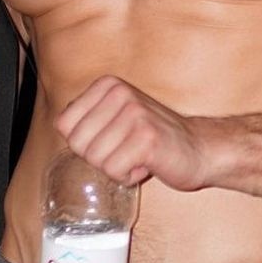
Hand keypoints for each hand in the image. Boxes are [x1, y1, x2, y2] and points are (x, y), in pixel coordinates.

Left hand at [55, 76, 220, 189]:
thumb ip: (88, 116)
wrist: (198, 148)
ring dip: (117, 168)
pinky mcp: (146, 138)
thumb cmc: (152, 138)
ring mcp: (135, 114)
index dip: (84, 143)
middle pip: (78, 144)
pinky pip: (114, 171)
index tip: (112, 139)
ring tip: (138, 155)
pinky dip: (129, 177)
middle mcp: (120, 94)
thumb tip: (62, 126)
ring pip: (96, 160)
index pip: (64, 125)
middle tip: (127, 150)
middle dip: (100, 158)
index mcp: (108, 85)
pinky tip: (147, 164)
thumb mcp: (116, 116)